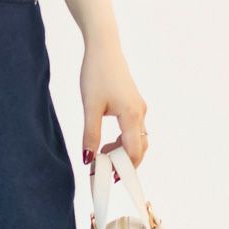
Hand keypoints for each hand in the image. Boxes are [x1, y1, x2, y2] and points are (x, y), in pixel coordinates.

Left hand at [80, 37, 147, 178]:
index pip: (134, 153)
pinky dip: (122, 141)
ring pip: (137, 140)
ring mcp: (139, 109)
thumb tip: (88, 160)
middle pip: (139, 149)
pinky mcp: (134, 104)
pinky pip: (133, 131)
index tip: (109, 179)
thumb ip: (90, 136)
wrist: (104, 49)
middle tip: (105, 172)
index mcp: (132, 116)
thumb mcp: (90, 107)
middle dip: (124, 164)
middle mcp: (140, 113)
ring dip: (122, 152)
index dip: (124, 170)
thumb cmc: (96, 74)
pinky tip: (106, 142)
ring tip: (101, 155)